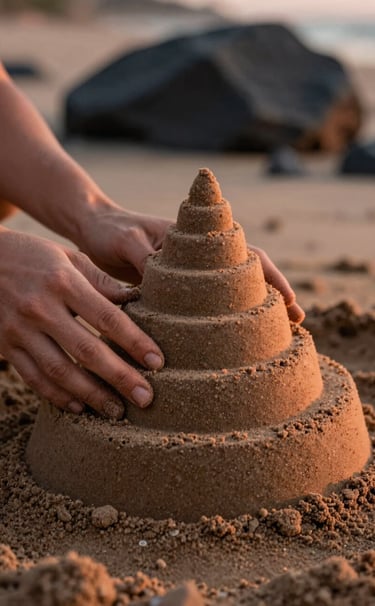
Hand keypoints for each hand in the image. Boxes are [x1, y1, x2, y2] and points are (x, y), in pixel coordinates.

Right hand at [0, 230, 164, 418]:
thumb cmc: (34, 256)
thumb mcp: (69, 257)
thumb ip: (102, 281)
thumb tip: (136, 301)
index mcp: (63, 282)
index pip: (107, 318)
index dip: (135, 342)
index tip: (157, 362)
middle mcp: (41, 308)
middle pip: (86, 350)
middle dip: (119, 377)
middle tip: (146, 398)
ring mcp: (19, 330)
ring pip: (59, 371)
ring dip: (91, 395)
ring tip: (117, 411)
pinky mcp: (5, 346)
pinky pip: (33, 378)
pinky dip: (57, 396)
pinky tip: (80, 407)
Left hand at [78, 201, 302, 321]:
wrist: (95, 230)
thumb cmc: (111, 231)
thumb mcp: (127, 241)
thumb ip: (146, 258)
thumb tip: (168, 282)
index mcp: (198, 244)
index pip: (245, 257)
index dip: (271, 278)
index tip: (290, 301)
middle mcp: (201, 262)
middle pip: (250, 278)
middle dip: (276, 299)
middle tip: (299, 324)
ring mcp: (192, 279)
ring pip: (233, 295)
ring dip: (256, 313)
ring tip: (278, 340)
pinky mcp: (178, 294)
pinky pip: (207, 309)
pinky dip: (225, 323)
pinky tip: (233, 344)